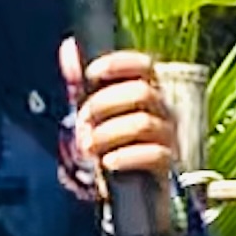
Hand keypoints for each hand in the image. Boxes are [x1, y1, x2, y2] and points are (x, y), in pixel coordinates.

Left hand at [58, 39, 183, 188]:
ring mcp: (168, 137)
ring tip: (88, 146)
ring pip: (143, 124)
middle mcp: (163, 110)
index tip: (91, 74)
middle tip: (82, 121)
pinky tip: (107, 163)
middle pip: (141, 92)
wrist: (126, 187)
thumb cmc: (110, 142)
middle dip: (104, 104)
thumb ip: (80, 82)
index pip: (143, 65)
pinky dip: (126, 157)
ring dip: (108, 133)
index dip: (119, 64)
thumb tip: (68, 48)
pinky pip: (153, 155)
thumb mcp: (92, 112)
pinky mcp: (167, 164)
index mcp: (148, 90)